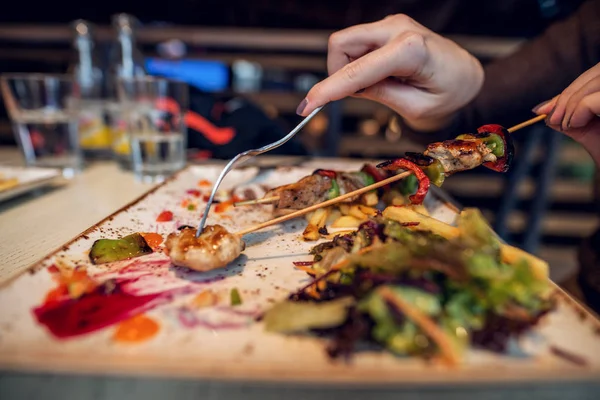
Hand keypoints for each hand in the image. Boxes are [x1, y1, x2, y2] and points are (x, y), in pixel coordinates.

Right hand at [296, 14, 483, 131]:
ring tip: (377, 86)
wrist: (467, 76)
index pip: (356, 70)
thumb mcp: (416, 108)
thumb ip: (381, 95)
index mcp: (410, 50)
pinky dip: (356, 63)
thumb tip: (348, 89)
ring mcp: (392, 25)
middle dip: (337, 73)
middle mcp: (399, 29)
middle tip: (358, 95)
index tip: (307, 106)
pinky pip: (356, 44)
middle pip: (341, 44)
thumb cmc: (450, 94)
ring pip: (345, 43)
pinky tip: (379, 76)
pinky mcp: (387, 28)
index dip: (328, 90)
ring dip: (348, 69)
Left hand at [534, 63, 599, 165]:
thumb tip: (541, 109)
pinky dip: (579, 110)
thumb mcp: (586, 128)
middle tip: (551, 117)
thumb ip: (568, 114)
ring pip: (598, 81)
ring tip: (567, 124)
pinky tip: (575, 125)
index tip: (546, 109)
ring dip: (573, 102)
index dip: (571, 88)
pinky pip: (595, 101)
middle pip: (599, 72)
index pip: (598, 73)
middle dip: (569, 94)